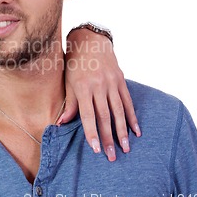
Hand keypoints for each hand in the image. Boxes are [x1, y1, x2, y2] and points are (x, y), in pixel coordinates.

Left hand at [57, 29, 140, 161]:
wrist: (90, 40)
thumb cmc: (74, 64)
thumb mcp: (68, 82)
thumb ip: (69, 104)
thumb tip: (61, 123)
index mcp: (83, 87)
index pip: (88, 115)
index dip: (92, 132)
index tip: (96, 149)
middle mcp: (99, 85)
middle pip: (105, 116)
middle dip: (108, 137)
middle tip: (112, 156)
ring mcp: (112, 83)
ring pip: (119, 111)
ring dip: (123, 131)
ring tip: (126, 147)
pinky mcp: (121, 80)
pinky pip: (128, 101)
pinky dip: (132, 117)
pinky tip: (136, 131)